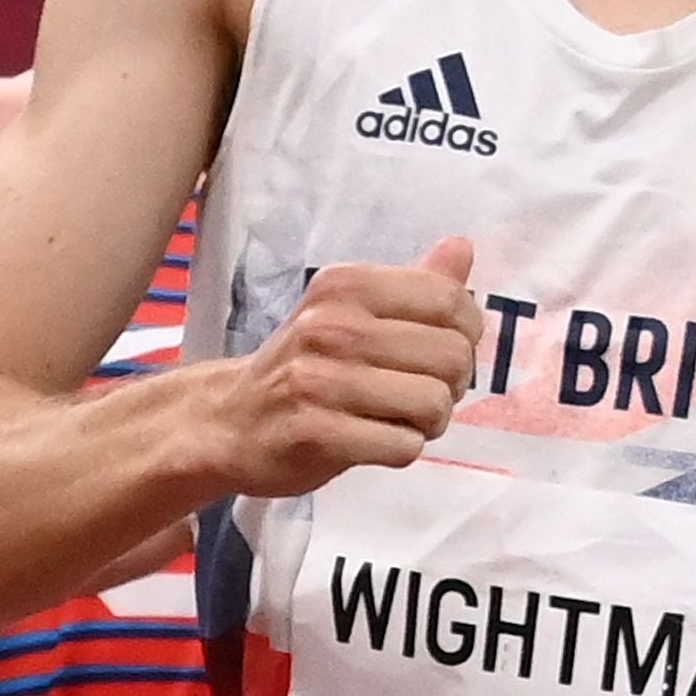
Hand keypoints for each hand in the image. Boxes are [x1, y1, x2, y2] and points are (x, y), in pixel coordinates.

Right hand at [213, 239, 477, 493]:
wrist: (229, 421)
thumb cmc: (306, 365)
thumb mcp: (352, 311)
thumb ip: (414, 285)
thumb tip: (463, 246)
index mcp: (345, 285)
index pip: (449, 301)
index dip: (466, 334)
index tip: (443, 351)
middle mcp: (330, 325)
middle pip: (451, 355)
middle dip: (451, 385)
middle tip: (420, 393)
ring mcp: (318, 380)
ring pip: (432, 403)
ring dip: (429, 422)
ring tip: (399, 418)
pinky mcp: (313, 433)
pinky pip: (403, 446)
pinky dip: (401, 449)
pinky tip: (374, 440)